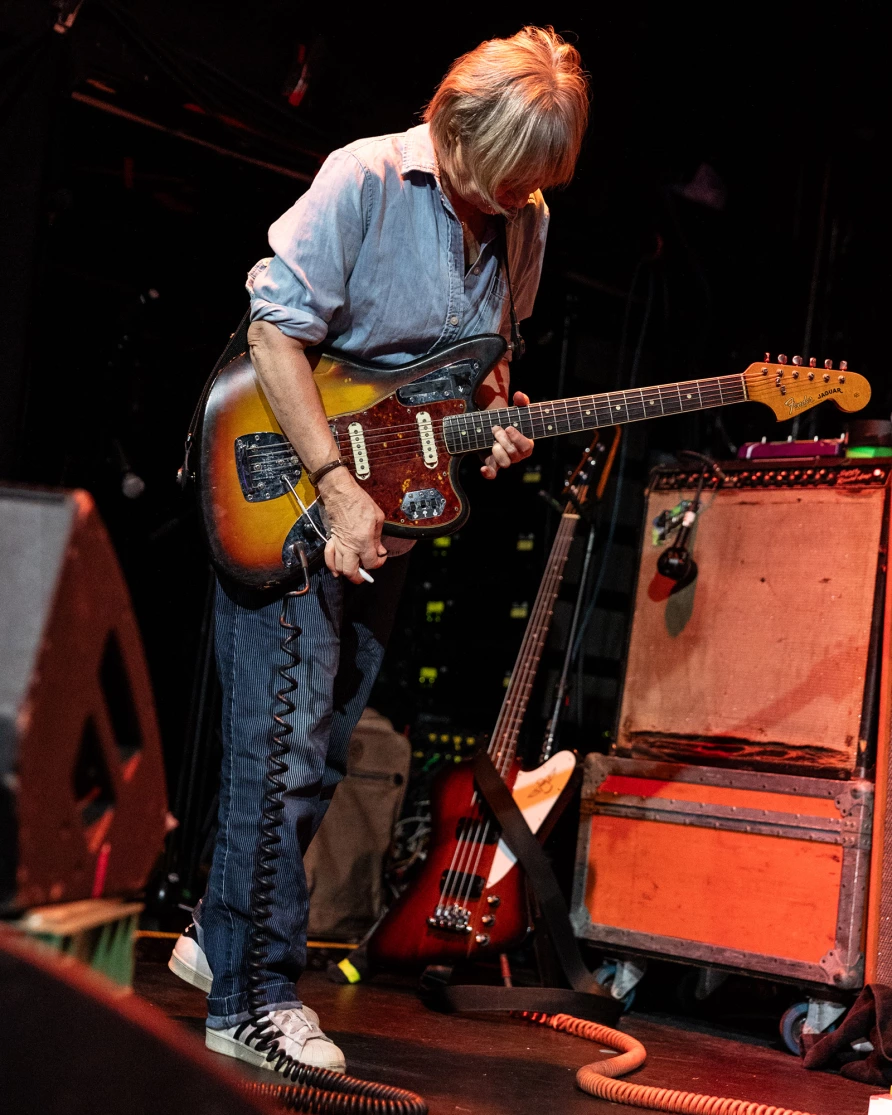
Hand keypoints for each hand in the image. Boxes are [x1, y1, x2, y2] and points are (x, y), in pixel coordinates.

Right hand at [316, 468, 386, 582]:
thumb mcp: (377, 517)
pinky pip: (329, 557)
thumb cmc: (359, 501)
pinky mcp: (332, 540)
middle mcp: (350, 546)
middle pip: (352, 572)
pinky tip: (337, 570)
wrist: (340, 493)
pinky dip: (332, 566)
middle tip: (365, 574)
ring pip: (340, 568)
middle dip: (359, 577)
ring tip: (354, 569)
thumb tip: (380, 550)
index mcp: (364, 541)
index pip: (371, 563)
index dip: (378, 562)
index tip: (381, 557)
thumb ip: (378, 537)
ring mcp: (339, 544)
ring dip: (347, 572)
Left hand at [480, 391, 533, 479]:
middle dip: (503, 440)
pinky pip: (493, 474)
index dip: (517, 438)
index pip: (527, 447)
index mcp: (526, 444)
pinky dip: (488, 473)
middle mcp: (517, 455)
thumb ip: (521, 401)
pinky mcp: (493, 464)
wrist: (496, 427)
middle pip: (514, 454)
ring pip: (505, 463)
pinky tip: (483, 468)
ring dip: (498, 452)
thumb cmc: (510, 419)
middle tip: (495, 429)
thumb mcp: (517, 409)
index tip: (508, 427)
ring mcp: (505, 460)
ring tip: (492, 441)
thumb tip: (519, 395)